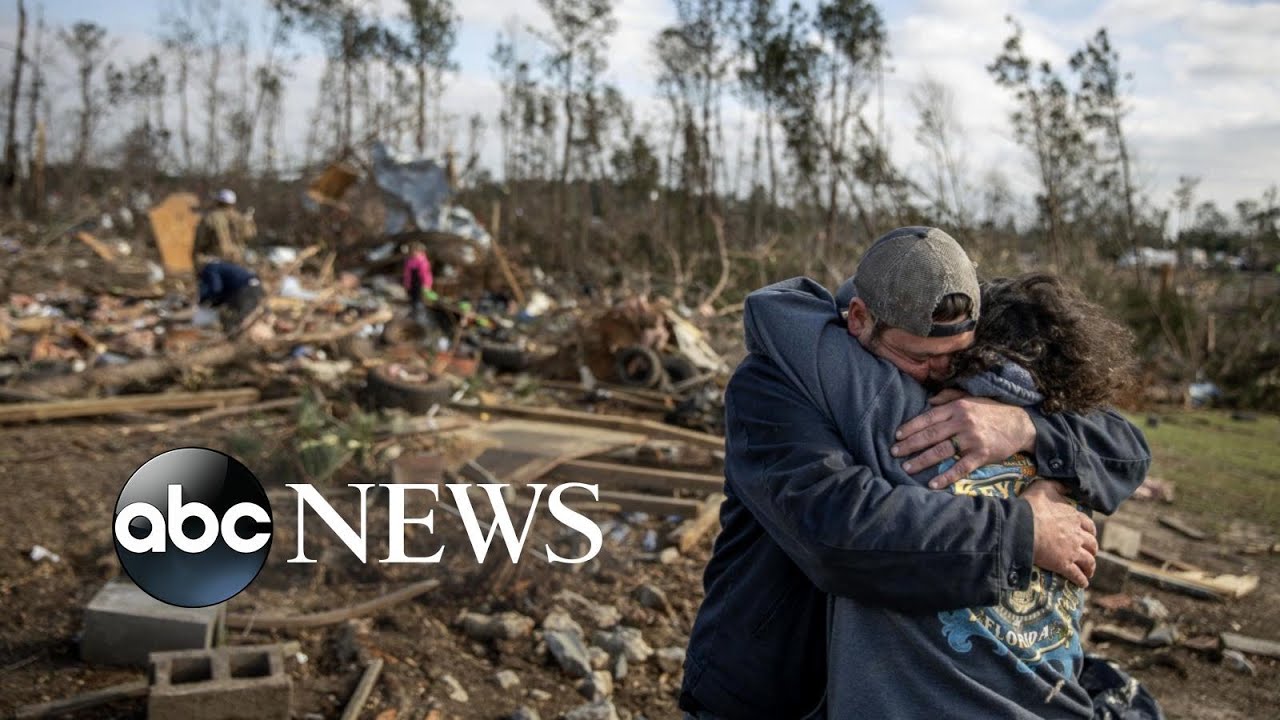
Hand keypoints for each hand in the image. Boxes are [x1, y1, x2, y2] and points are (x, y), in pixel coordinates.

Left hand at [893, 395, 1036, 488]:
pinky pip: (960, 467)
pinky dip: (946, 476)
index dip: (911, 427)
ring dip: (922, 461)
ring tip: (906, 468)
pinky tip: (933, 483)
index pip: (928, 417)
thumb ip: (949, 397)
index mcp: (957, 407)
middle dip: (909, 445)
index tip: (897, 435)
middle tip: (894, 453)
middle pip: (930, 435)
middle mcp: (963, 421)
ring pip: (941, 451)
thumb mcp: (971, 398)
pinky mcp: (982, 454)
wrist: (1021, 424)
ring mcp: (972, 439)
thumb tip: (929, 401)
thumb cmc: (992, 411)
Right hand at [1022, 481, 1096, 587]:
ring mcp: (1072, 551)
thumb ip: (1056, 485)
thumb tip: (1065, 485)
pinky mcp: (1064, 565)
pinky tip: (1082, 584)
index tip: (1089, 536)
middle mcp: (1077, 535)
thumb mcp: (1044, 487)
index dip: (1090, 532)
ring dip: (1090, 567)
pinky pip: (1077, 575)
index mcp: (1074, 517)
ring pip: (1088, 561)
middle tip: (1089, 555)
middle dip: (1092, 551)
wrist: (1023, 526)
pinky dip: (1081, 580)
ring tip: (1089, 572)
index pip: (1089, 526)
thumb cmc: (1031, 506)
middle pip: (1092, 545)